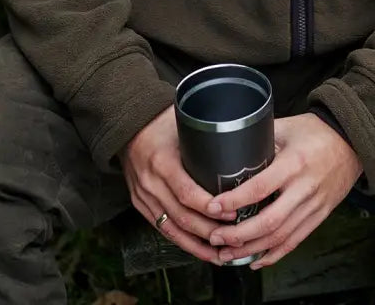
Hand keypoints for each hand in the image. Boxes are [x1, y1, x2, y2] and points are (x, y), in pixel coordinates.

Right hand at [120, 106, 228, 263]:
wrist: (129, 127)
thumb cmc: (163, 122)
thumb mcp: (185, 126)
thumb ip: (208, 138)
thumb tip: (246, 143)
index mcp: (162, 161)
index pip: (186, 192)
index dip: (209, 207)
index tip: (232, 213)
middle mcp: (151, 183)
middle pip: (181, 216)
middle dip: (209, 230)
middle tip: (235, 236)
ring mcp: (143, 197)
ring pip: (172, 228)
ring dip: (197, 244)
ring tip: (222, 252)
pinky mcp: (141, 205)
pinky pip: (162, 228)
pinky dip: (182, 242)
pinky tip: (201, 250)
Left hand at [206, 112, 362, 268]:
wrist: (353, 142)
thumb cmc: (317, 132)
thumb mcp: (288, 127)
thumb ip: (262, 137)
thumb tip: (233, 144)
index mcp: (294, 163)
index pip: (260, 188)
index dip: (234, 201)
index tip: (212, 207)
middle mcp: (305, 188)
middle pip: (268, 222)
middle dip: (238, 235)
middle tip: (215, 237)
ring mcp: (314, 205)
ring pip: (280, 237)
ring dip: (251, 250)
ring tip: (227, 253)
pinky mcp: (320, 215)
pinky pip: (295, 241)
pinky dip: (274, 254)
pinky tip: (255, 260)